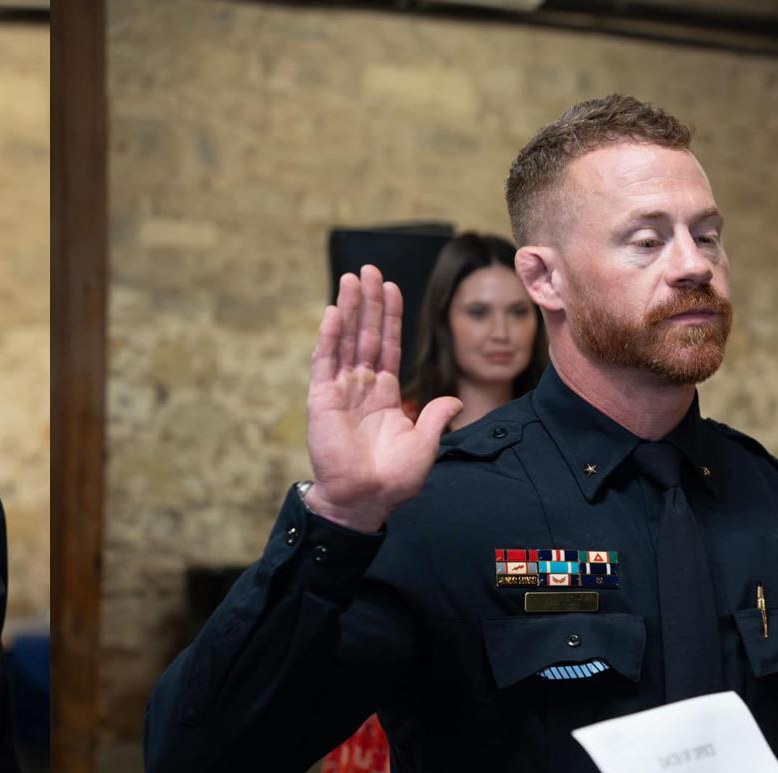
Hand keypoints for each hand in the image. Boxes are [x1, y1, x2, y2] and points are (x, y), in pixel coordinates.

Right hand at [304, 265, 461, 530]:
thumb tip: (455, 399)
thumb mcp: (425, 445)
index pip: (388, 346)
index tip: (391, 287)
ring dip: (349, 308)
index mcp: (385, 396)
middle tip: (368, 269)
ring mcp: (340, 391)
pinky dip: (330, 335)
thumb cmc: (393, 480)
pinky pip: (326, 361)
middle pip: (366, 335)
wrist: (364, 498)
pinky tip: (335, 310)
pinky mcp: (322, 399)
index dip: (390, 316)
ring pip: (346, 340)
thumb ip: (436, 417)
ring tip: (352, 278)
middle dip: (368, 302)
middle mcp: (361, 388)